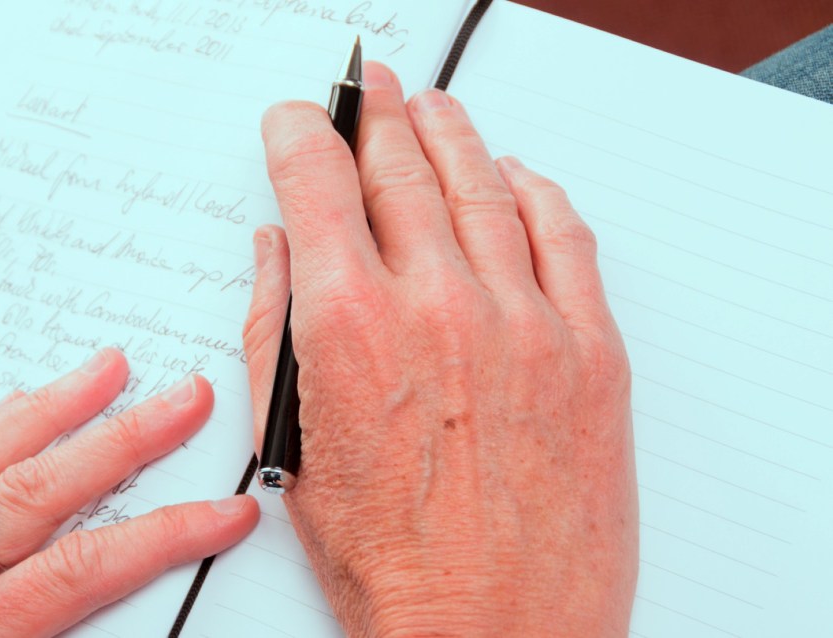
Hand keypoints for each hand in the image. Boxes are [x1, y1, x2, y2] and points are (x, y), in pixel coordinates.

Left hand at [0, 349, 258, 637]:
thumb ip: (33, 637)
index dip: (163, 537)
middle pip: (37, 494)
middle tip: (184, 398)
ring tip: (105, 369)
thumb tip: (116, 620)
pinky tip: (8, 406)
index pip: (79, 572)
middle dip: (123, 440)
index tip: (226, 515)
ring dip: (50, 409)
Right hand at [244, 62, 636, 636]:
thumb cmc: (393, 564)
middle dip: (377, 117)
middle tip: (370, 90)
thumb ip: (276, 331)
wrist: (496, 632)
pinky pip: (567, 237)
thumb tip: (278, 250)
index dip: (303, 136)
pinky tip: (517, 176)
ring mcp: (525, 322)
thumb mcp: (297, 449)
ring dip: (452, 137)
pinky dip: (538, 191)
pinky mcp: (589, 350)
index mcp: (352, 328)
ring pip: (484, 187)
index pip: (319, 186)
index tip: (300, 118)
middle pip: (403, 171)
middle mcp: (440, 306)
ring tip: (434, 111)